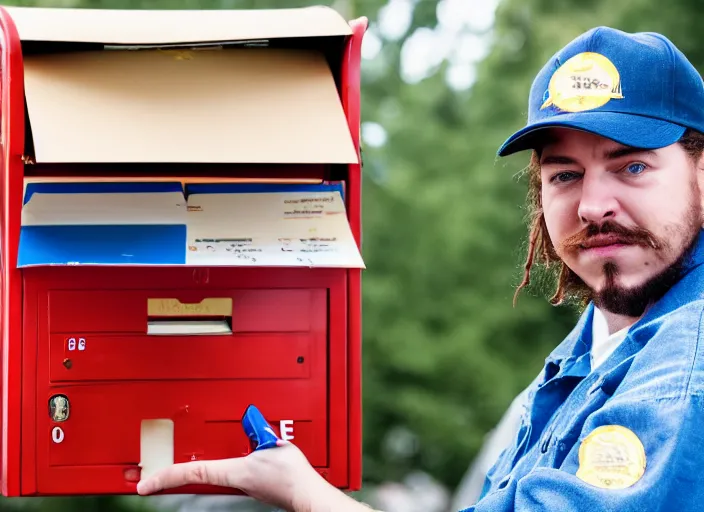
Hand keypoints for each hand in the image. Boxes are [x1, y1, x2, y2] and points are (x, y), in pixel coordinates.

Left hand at [136, 439, 356, 511]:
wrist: (306, 495)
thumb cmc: (292, 478)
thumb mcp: (274, 446)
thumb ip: (259, 432)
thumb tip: (251, 421)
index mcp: (233, 471)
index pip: (191, 473)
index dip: (164, 477)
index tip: (145, 484)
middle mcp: (233, 480)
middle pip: (195, 475)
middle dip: (173, 474)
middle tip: (150, 475)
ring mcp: (242, 484)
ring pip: (210, 475)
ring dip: (194, 469)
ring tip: (175, 467)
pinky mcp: (252, 483)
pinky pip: (227, 472)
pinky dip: (216, 466)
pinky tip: (224, 459)